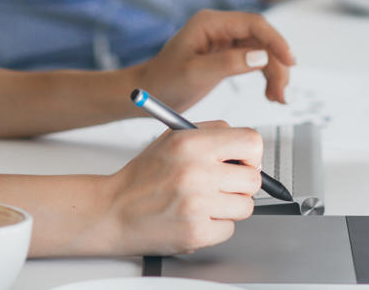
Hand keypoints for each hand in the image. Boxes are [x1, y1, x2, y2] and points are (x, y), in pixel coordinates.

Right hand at [102, 120, 262, 255]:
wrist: (114, 210)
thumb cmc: (144, 176)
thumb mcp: (172, 139)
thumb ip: (211, 135)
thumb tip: (250, 149)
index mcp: (190, 143)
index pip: (251, 142)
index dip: (251, 154)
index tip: (242, 162)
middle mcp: (196, 171)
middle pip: (253, 179)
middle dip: (241, 183)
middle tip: (223, 184)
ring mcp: (197, 204)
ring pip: (246, 206)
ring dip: (229, 206)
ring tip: (204, 201)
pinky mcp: (197, 232)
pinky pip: (229, 229)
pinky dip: (215, 226)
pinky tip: (194, 218)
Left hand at [132, 10, 295, 113]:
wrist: (149, 91)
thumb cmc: (164, 81)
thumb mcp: (195, 74)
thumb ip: (228, 64)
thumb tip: (261, 56)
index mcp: (209, 23)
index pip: (253, 24)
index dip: (275, 41)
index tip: (289, 61)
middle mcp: (218, 27)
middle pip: (261, 38)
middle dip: (277, 63)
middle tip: (282, 91)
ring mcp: (223, 40)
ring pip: (261, 50)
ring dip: (274, 72)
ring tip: (278, 98)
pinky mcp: (226, 54)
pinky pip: (254, 60)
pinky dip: (265, 75)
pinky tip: (270, 93)